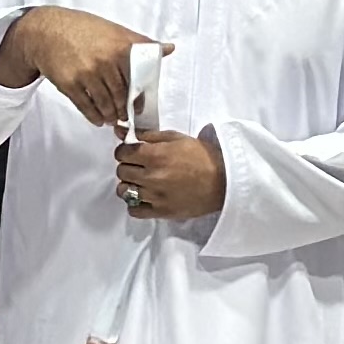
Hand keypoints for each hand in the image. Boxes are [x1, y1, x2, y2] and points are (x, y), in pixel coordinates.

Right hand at [0, 6, 162, 127]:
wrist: (47, 31)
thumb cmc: (82, 29)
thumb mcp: (114, 31)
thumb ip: (141, 43)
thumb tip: (168, 49)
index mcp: (120, 47)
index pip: (137, 80)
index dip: (139, 97)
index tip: (140, 107)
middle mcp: (105, 61)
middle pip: (121, 96)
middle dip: (124, 111)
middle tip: (126, 117)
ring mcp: (86, 74)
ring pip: (105, 105)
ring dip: (111, 116)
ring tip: (113, 119)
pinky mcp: (70, 85)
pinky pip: (86, 107)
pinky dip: (94, 116)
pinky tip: (98, 119)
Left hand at [112, 130, 226, 221]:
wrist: (223, 181)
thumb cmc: (201, 156)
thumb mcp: (176, 138)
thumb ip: (147, 135)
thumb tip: (120, 132)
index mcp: (155, 155)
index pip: (122, 153)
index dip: (125, 151)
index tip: (132, 152)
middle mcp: (151, 176)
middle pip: (121, 171)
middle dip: (128, 166)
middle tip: (140, 166)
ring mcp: (155, 196)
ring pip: (124, 191)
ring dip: (129, 184)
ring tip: (142, 182)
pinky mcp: (161, 212)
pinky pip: (134, 211)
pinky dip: (135, 204)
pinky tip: (145, 197)